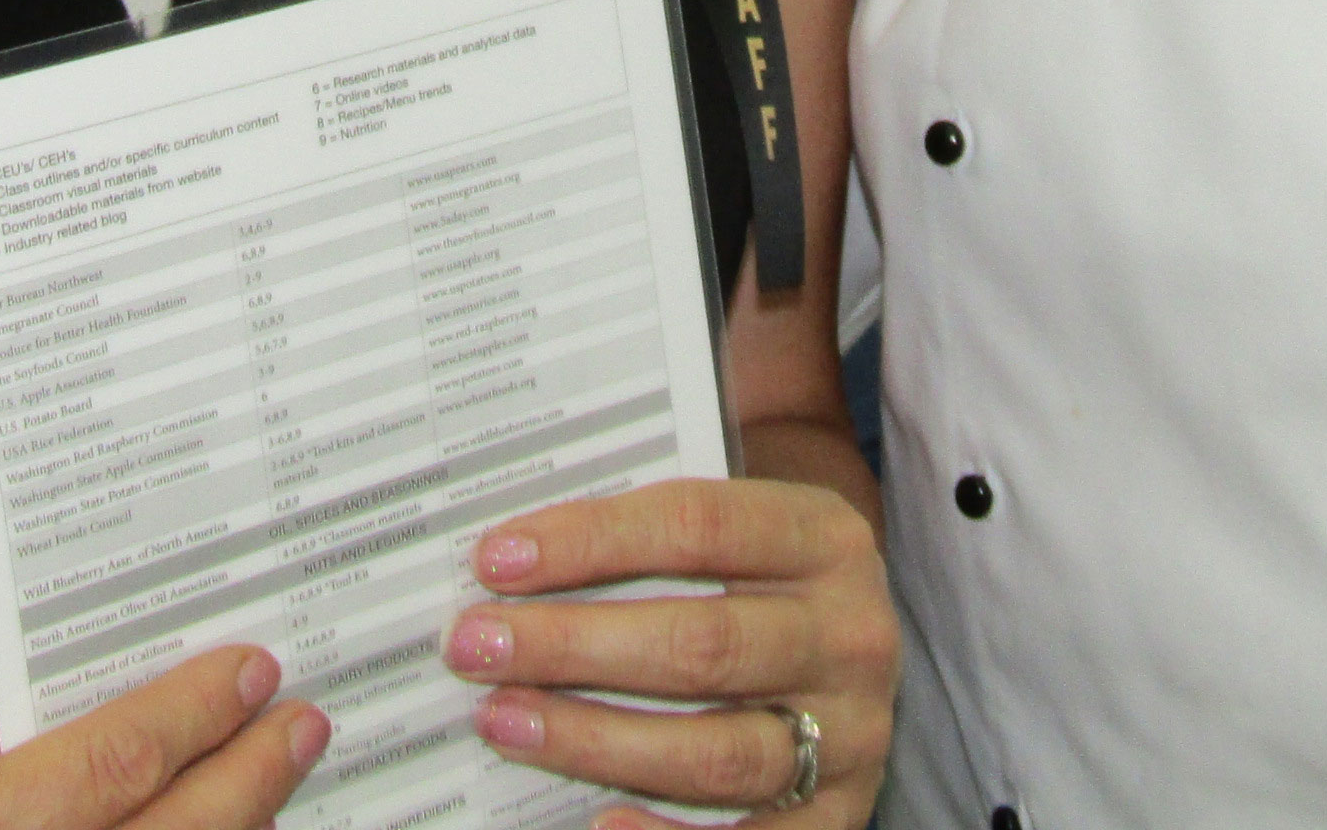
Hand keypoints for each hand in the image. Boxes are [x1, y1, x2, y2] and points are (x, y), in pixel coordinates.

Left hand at [441, 477, 893, 826]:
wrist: (848, 639)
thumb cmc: (755, 574)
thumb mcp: (735, 529)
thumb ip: (645, 533)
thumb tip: (509, 554)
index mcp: (824, 536)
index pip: (698, 526)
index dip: (591, 542)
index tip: (496, 561)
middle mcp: (850, 635)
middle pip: (702, 645)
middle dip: (572, 647)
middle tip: (475, 646)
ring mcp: (851, 733)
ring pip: (720, 752)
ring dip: (597, 742)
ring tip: (505, 722)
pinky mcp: (838, 813)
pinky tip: (599, 822)